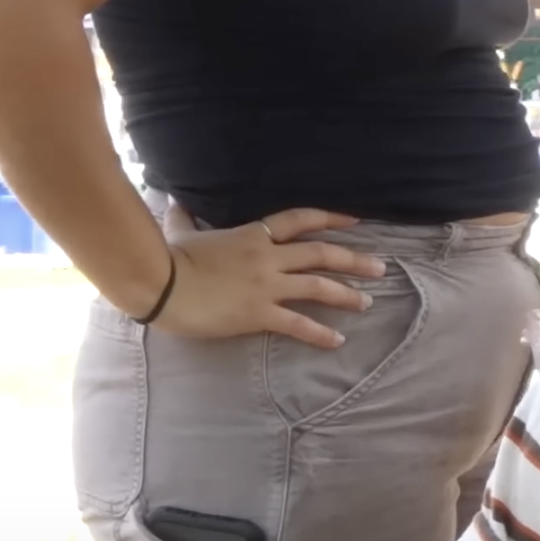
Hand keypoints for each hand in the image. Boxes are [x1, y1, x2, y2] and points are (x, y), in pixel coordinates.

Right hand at [145, 207, 388, 349]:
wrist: (158, 283)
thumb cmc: (167, 257)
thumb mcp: (180, 231)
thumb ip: (184, 217)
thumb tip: (175, 200)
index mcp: (253, 235)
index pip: (299, 220)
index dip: (330, 218)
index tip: (355, 222)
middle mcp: (268, 257)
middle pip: (322, 254)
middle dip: (355, 260)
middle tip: (381, 268)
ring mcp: (266, 285)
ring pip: (318, 286)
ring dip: (347, 294)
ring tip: (368, 302)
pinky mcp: (258, 312)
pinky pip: (298, 324)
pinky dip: (320, 333)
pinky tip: (337, 340)